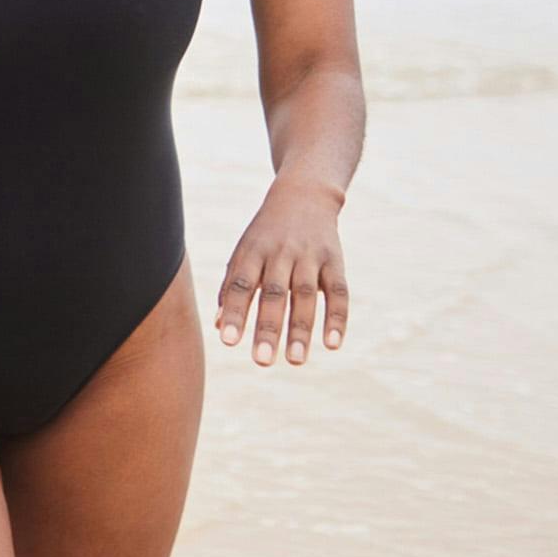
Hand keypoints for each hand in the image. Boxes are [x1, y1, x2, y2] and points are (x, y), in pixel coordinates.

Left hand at [214, 178, 348, 366]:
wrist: (304, 195)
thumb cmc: (265, 235)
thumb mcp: (243, 253)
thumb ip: (231, 289)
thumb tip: (219, 327)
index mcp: (252, 251)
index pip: (241, 284)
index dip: (235, 312)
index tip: (228, 342)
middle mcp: (280, 253)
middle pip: (274, 293)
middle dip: (268, 328)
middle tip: (262, 361)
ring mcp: (309, 255)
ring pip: (305, 295)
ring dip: (301, 329)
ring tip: (296, 361)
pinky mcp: (334, 260)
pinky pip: (338, 290)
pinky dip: (337, 317)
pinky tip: (333, 343)